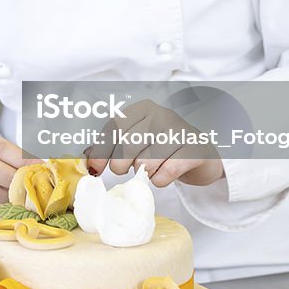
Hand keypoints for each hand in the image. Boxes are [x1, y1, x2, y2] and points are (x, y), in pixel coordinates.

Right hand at [0, 130, 38, 227]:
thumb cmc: (1, 169)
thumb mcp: (10, 157)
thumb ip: (25, 160)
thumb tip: (48, 169)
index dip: (19, 158)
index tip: (38, 168)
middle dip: (10, 179)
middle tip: (29, 189)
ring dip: (4, 199)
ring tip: (23, 204)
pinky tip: (9, 215)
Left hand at [86, 99, 223, 188]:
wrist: (200, 155)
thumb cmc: (163, 148)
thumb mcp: (138, 140)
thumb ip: (112, 147)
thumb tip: (87, 158)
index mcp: (143, 108)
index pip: (115, 127)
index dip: (101, 151)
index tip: (95, 170)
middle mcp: (161, 115)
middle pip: (128, 145)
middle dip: (121, 165)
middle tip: (126, 170)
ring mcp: (180, 131)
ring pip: (147, 161)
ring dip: (144, 173)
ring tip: (150, 170)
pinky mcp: (195, 150)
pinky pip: (166, 172)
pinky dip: (160, 180)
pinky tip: (163, 176)